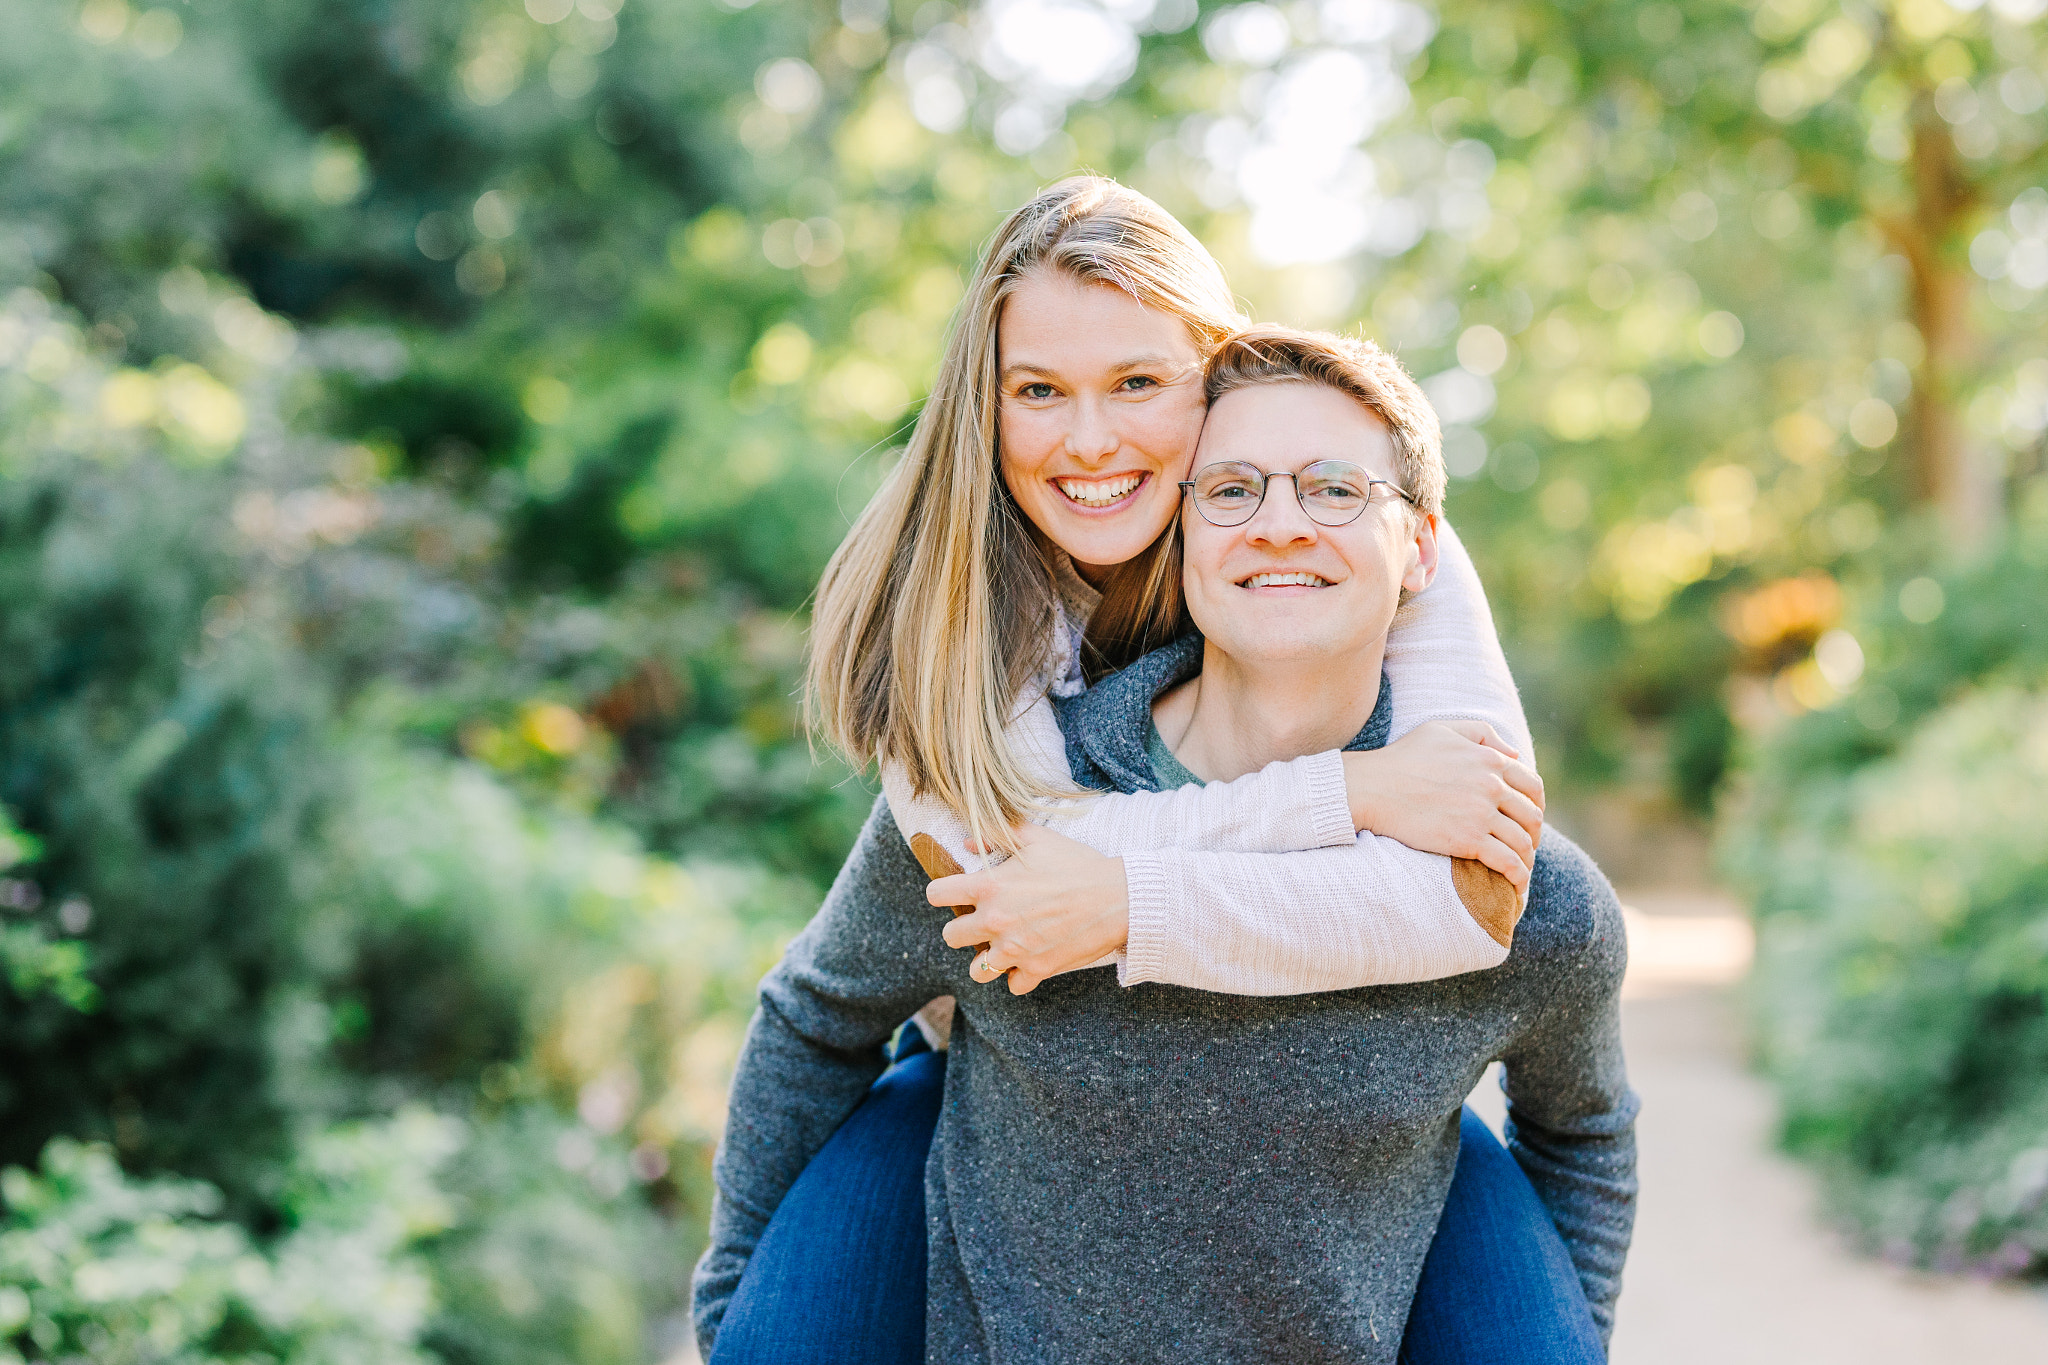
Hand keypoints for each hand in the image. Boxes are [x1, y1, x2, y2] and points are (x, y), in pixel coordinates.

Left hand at [927, 824, 1129, 995]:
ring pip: (977, 970)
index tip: (955, 893)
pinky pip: (1013, 984)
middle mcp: (994, 921)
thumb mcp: (1036, 838)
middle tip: (984, 921)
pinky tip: (1030, 959)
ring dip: (987, 958)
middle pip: (950, 937)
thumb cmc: (1077, 864)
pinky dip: (1020, 975)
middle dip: (963, 928)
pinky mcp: (1037, 970)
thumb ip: (996, 836)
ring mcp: (1014, 950)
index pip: (936, 894)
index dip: (943, 892)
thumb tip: (969, 842)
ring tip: (1004, 945)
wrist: (1118, 898)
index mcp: (989, 886)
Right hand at [1343, 721, 1544, 892]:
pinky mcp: (1468, 840)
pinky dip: (1519, 875)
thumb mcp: (1443, 729)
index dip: (1536, 805)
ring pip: (1523, 842)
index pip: (1532, 786)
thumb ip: (1483, 734)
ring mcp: (1481, 814)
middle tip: (1525, 846)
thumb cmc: (1402, 757)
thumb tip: (1514, 754)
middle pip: (1531, 816)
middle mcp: (1492, 786)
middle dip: (1533, 834)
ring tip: (1520, 867)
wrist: (1373, 787)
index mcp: (1490, 760)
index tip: (1528, 818)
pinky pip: (1507, 862)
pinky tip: (1516, 884)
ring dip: (1527, 858)